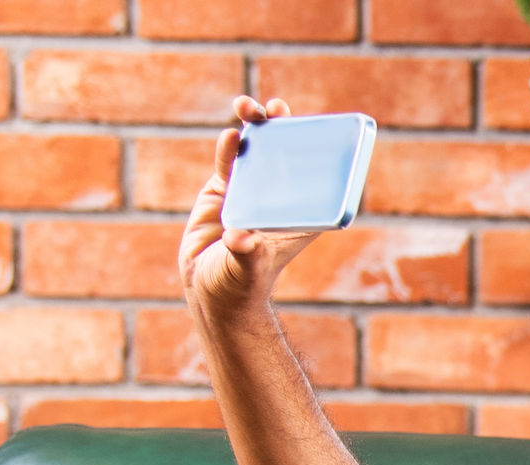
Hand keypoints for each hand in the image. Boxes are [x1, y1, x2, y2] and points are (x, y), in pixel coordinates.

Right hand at [178, 98, 321, 325]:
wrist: (211, 291)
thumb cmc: (239, 284)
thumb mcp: (246, 269)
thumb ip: (245, 252)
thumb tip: (240, 238)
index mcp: (299, 215)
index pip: (316, 177)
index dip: (318, 150)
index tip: (318, 128)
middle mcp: (278, 198)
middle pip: (286, 154)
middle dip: (283, 127)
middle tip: (278, 108)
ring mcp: (251, 190)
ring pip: (256, 150)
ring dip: (254, 126)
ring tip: (248, 108)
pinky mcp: (224, 190)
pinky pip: (229, 161)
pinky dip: (229, 147)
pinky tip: (231, 134)